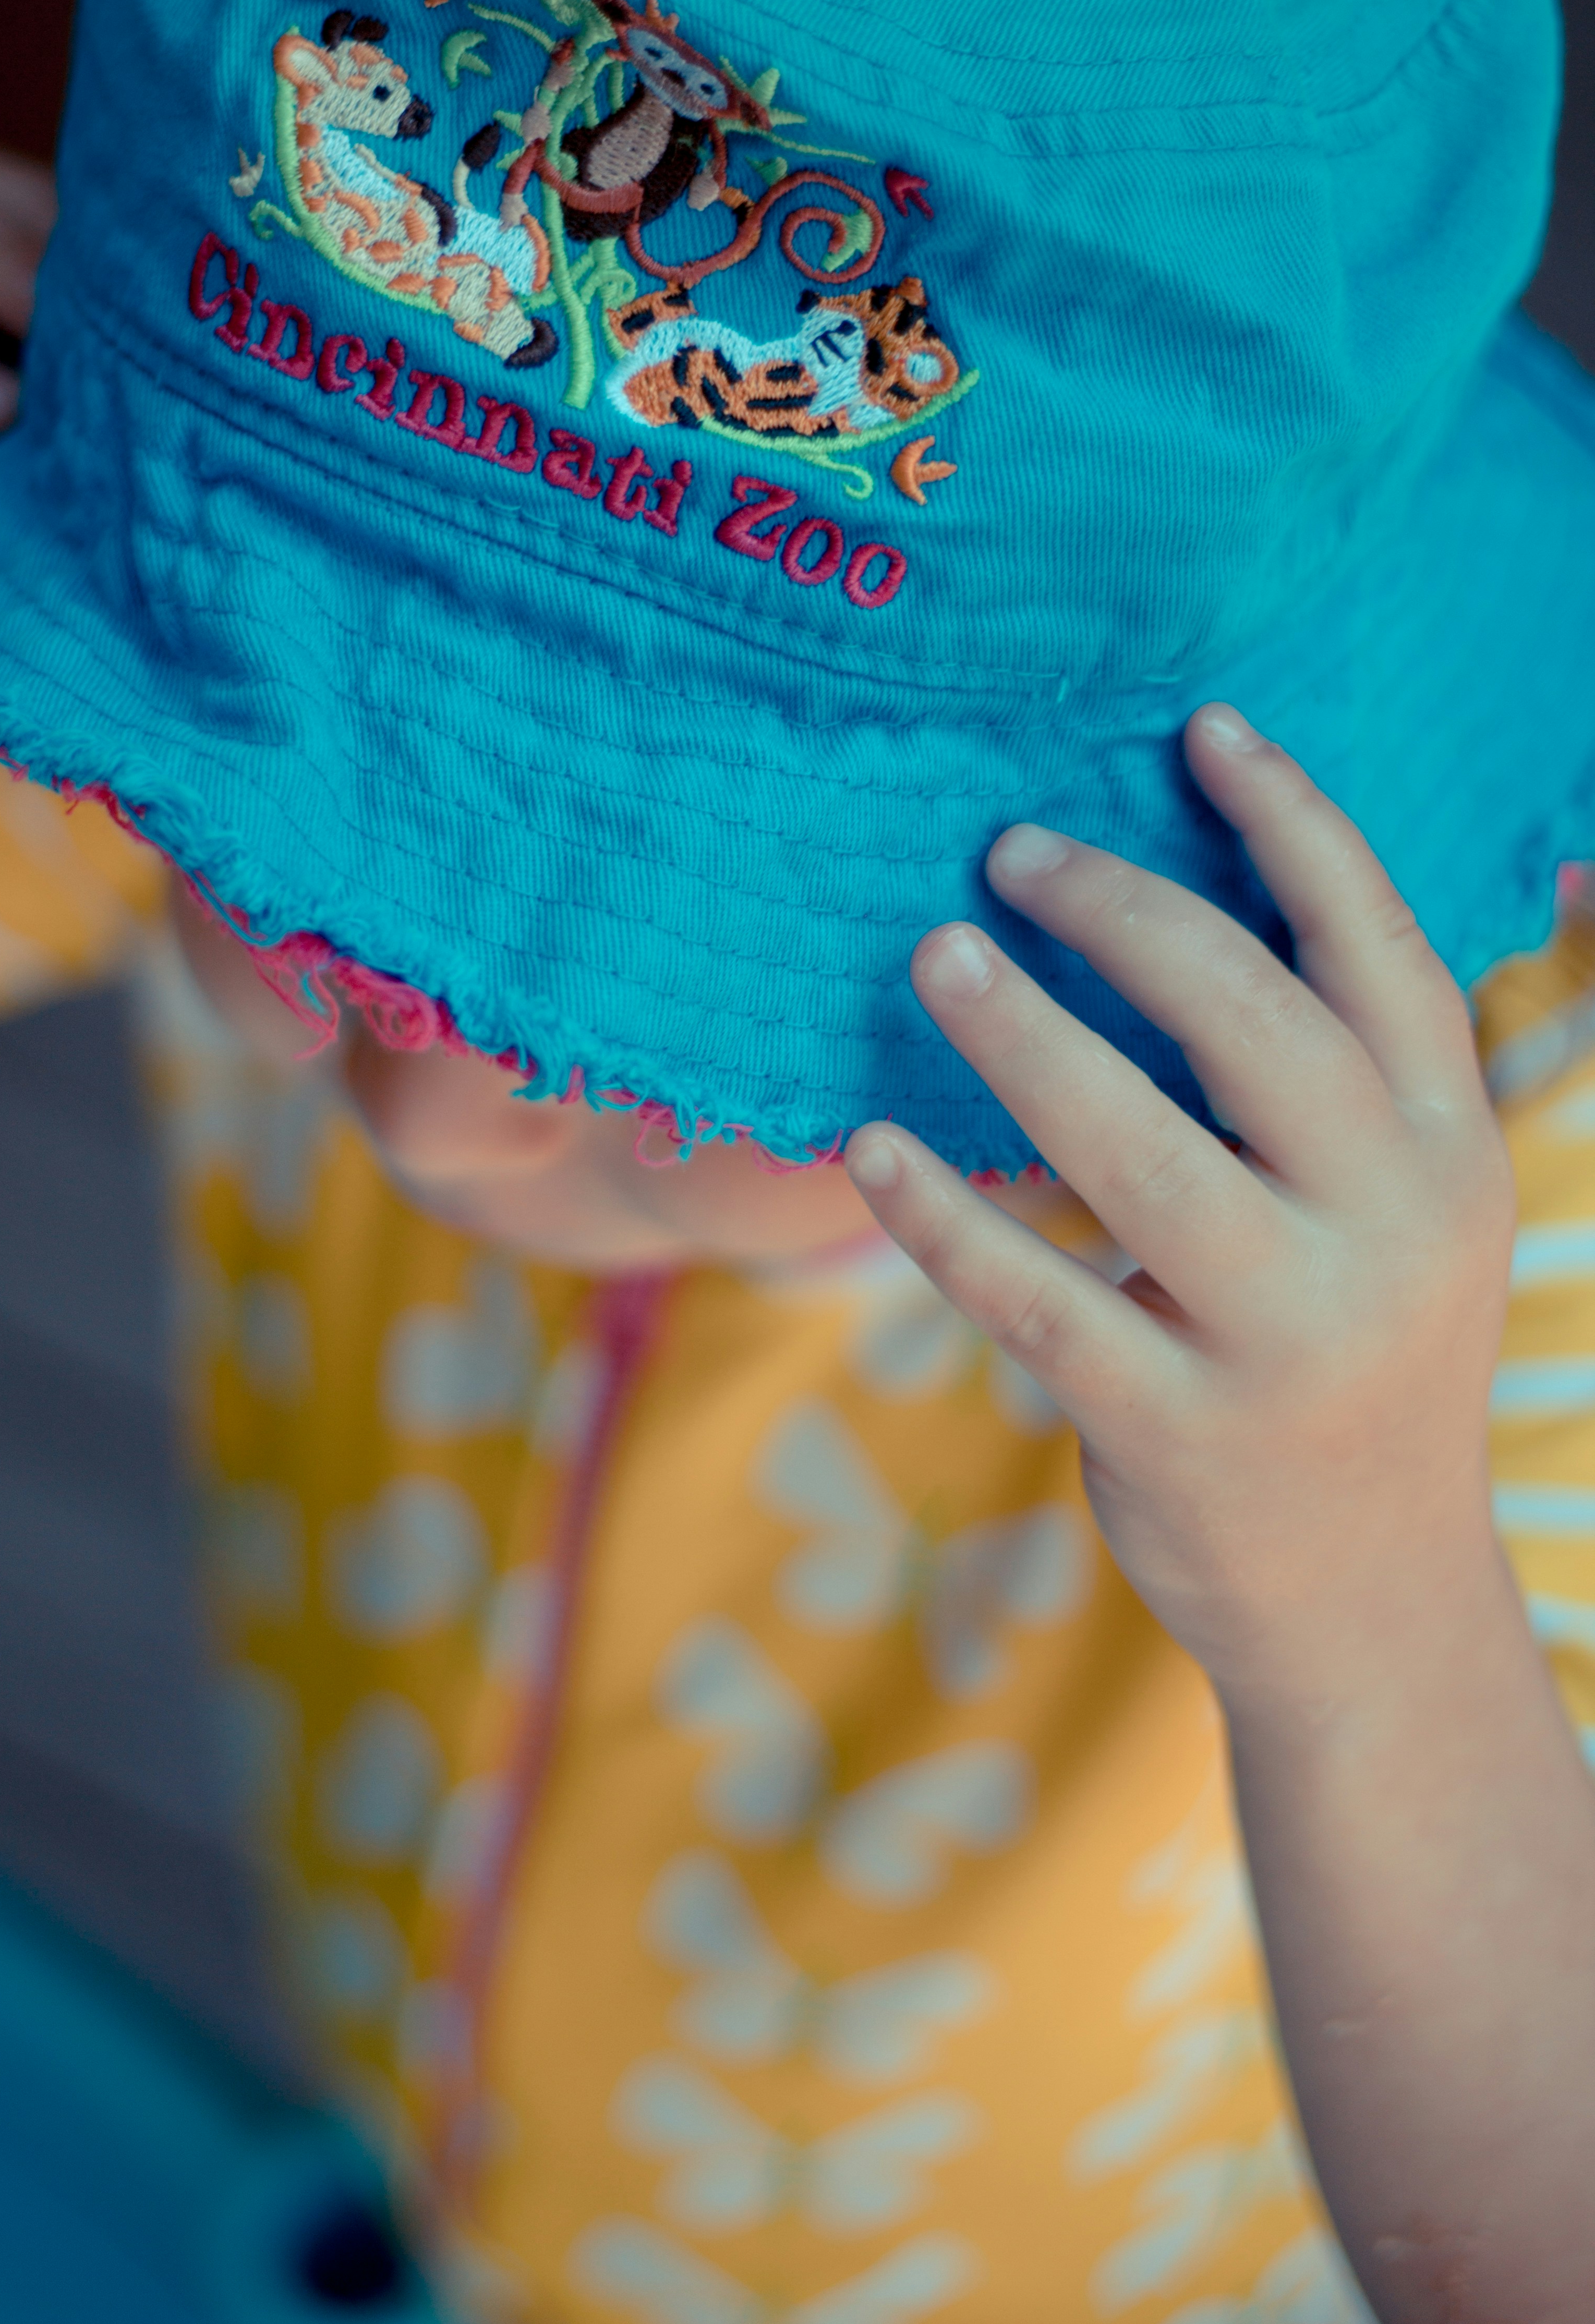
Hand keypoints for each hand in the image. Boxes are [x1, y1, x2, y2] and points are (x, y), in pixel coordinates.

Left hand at [846, 704, 1515, 1693]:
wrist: (1368, 1595)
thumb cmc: (1348, 1349)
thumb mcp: (1393, 1208)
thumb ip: (1328, 1081)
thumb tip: (1172, 906)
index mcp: (1453, 1148)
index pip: (1381, 949)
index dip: (1296, 824)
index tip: (1202, 728)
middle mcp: (1393, 1229)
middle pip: (1255, 1020)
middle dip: (1127, 913)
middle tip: (1009, 850)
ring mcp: (1291, 1336)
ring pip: (1142, 1147)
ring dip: (1022, 1036)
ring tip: (932, 952)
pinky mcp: (1179, 1429)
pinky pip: (1039, 1298)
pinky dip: (943, 1218)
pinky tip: (870, 1149)